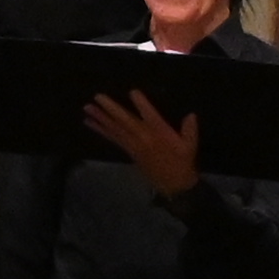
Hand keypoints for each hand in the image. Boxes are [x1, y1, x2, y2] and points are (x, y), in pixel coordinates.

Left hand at [80, 88, 202, 195]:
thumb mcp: (190, 146)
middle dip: (111, 109)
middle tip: (97, 97)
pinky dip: (101, 130)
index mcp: (160, 134)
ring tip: (87, 108)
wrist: (174, 186)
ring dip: (100, 118)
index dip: (141, 104)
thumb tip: (191, 114)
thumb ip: (190, 129)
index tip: (133, 91)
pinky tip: (91, 123)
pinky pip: (113, 138)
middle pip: (125, 121)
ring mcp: (134, 145)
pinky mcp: (129, 151)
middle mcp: (143, 138)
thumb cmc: (183, 162)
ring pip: (115, 129)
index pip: (150, 116)